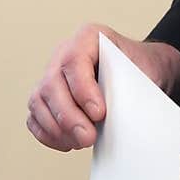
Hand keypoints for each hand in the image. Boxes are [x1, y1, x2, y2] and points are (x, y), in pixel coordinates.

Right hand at [26, 23, 179, 150]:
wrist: (141, 72)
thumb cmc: (141, 69)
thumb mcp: (144, 72)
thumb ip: (129, 90)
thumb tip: (120, 118)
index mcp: (89, 37)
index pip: (74, 60)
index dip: (83, 89)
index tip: (99, 113)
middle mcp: (64, 53)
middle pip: (51, 83)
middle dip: (68, 116)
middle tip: (88, 137)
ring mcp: (52, 75)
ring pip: (38, 101)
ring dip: (57, 128)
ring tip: (81, 142)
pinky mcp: (46, 97)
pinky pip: (35, 116)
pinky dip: (48, 133)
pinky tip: (68, 142)